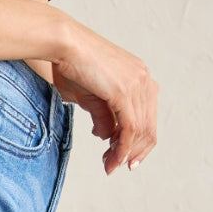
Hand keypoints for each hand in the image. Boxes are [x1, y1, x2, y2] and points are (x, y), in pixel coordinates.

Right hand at [53, 24, 158, 174]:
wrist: (64, 44)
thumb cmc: (72, 65)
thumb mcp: (91, 97)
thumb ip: (104, 116)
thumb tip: (106, 137)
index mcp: (140, 77)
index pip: (148, 117)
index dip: (139, 142)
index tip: (125, 158)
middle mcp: (144, 79)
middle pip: (148, 127)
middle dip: (133, 152)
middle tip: (115, 166)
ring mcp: (137, 84)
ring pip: (140, 131)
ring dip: (125, 154)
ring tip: (109, 166)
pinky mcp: (124, 92)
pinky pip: (129, 129)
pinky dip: (122, 148)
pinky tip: (113, 159)